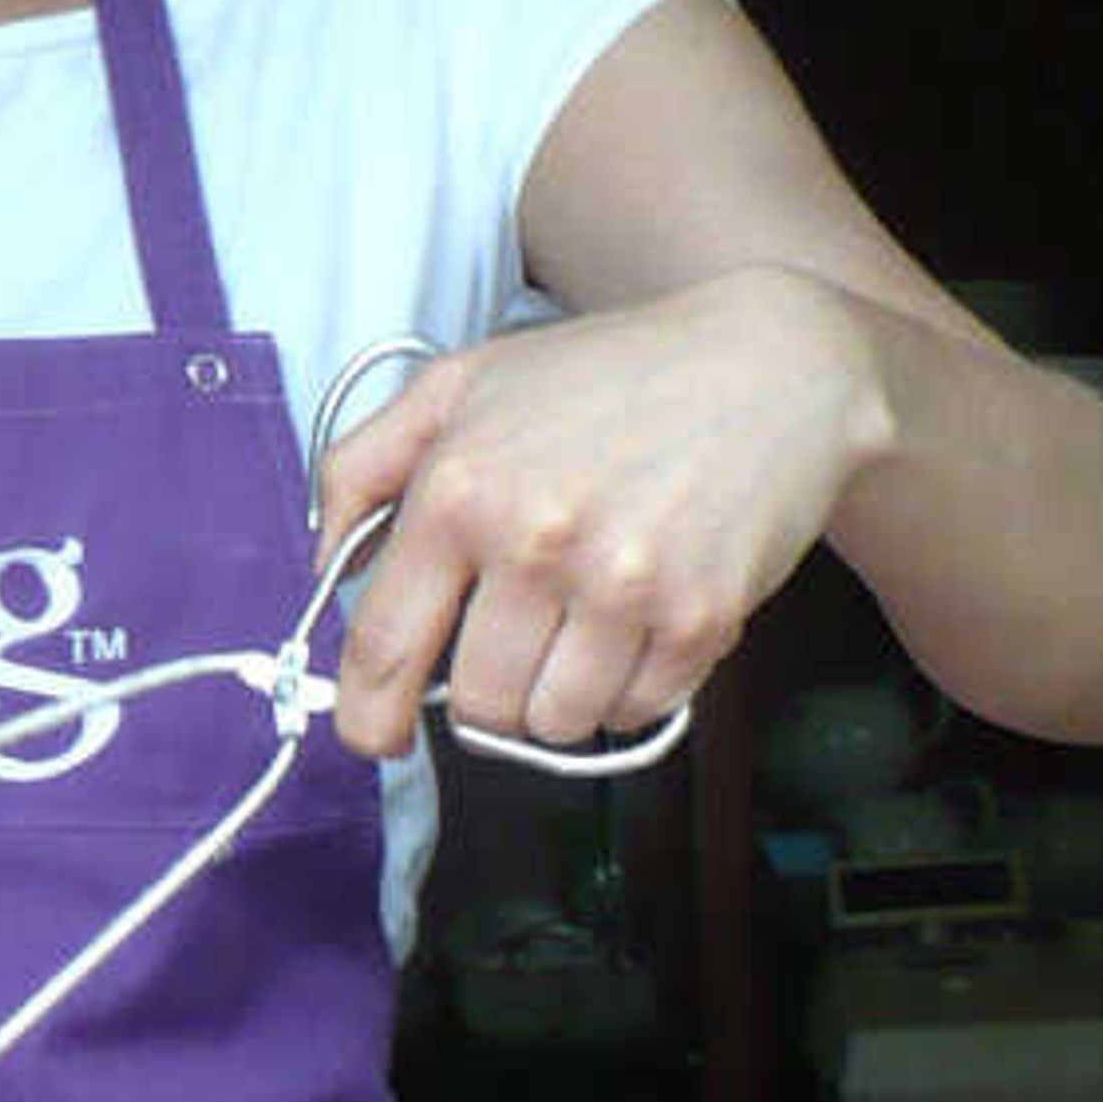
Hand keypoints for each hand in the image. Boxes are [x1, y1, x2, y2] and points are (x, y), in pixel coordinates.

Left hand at [315, 274, 890, 760]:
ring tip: (580, 628)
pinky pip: (634, 711)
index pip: (384, 646)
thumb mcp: (459, 385)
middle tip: (513, 648)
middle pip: (475, 703)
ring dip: (557, 698)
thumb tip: (328, 569)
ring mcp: (622, 585)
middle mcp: (534, 543)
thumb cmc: (607, 374)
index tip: (376, 737)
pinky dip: (627, 689)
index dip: (368, 715)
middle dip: (484, 695)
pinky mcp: (699, 617)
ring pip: (553, 722)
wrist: (774, 364)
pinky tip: (636, 623)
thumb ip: (362, 467)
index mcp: (459, 491)